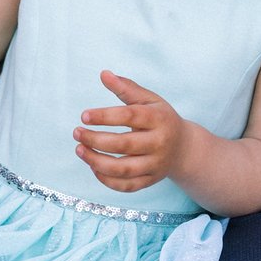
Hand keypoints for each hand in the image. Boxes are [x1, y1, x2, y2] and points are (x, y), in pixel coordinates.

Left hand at [72, 71, 191, 192]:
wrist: (184, 148)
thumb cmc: (160, 119)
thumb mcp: (149, 100)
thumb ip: (126, 88)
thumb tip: (103, 74)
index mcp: (159, 118)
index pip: (130, 117)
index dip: (105, 116)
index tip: (84, 116)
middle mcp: (159, 143)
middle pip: (124, 145)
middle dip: (95, 140)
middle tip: (76, 133)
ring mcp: (155, 164)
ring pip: (123, 169)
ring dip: (97, 161)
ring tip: (79, 150)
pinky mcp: (150, 181)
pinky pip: (126, 186)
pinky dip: (107, 180)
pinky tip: (93, 167)